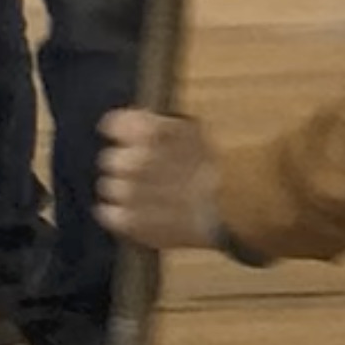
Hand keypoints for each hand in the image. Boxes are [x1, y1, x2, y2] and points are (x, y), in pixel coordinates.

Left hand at [97, 109, 222, 251]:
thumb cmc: (221, 168)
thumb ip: (163, 127)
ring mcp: (131, 194)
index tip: (127, 136)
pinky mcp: (130, 222)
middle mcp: (136, 160)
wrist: (234, 208)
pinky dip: (119, 213)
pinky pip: (110, 214)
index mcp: (153, 132)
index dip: (122, 130)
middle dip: (125, 164)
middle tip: (145, 171)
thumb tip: (136, 123)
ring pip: (109, 187)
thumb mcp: (197, 132)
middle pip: (111, 159)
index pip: (116, 123)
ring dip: (124, 189)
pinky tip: (139, 211)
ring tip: (148, 194)